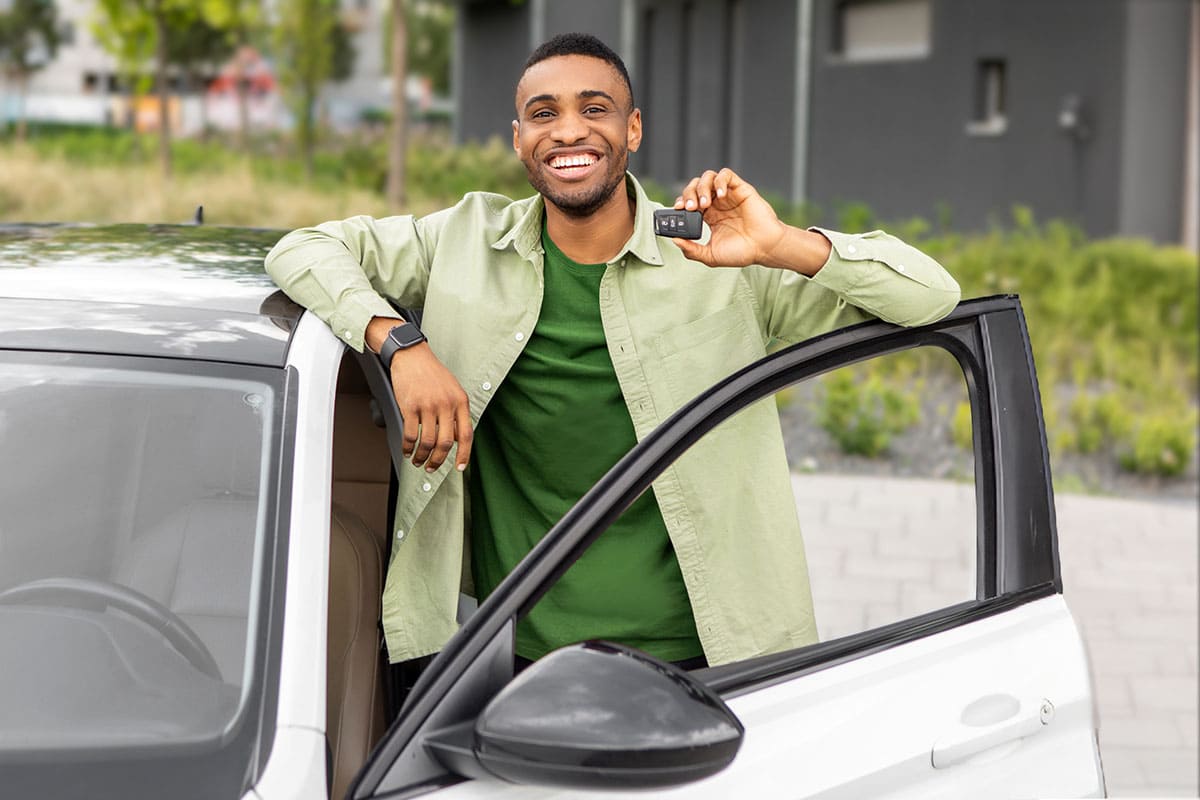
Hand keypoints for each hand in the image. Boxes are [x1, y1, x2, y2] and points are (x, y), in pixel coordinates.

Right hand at [368, 317, 472, 472]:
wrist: (412, 356)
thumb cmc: (432, 373)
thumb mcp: (452, 390)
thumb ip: (456, 413)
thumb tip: (454, 439)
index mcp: (460, 401)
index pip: (466, 435)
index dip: (464, 454)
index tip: (460, 467)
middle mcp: (446, 404)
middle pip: (445, 443)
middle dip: (438, 461)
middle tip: (432, 467)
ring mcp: (427, 405)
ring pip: (427, 442)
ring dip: (422, 456)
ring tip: (418, 461)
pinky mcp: (410, 406)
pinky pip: (410, 434)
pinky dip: (408, 447)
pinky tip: (407, 450)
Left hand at [670, 168, 829, 275]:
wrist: (764, 248)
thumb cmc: (742, 252)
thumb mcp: (710, 256)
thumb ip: (691, 250)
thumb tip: (675, 241)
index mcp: (709, 216)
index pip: (688, 201)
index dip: (680, 203)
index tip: (678, 211)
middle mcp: (717, 203)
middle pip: (695, 187)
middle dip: (688, 194)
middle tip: (690, 208)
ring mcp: (728, 195)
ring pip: (708, 177)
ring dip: (701, 188)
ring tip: (704, 204)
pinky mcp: (740, 188)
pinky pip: (726, 175)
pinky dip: (719, 181)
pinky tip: (719, 196)